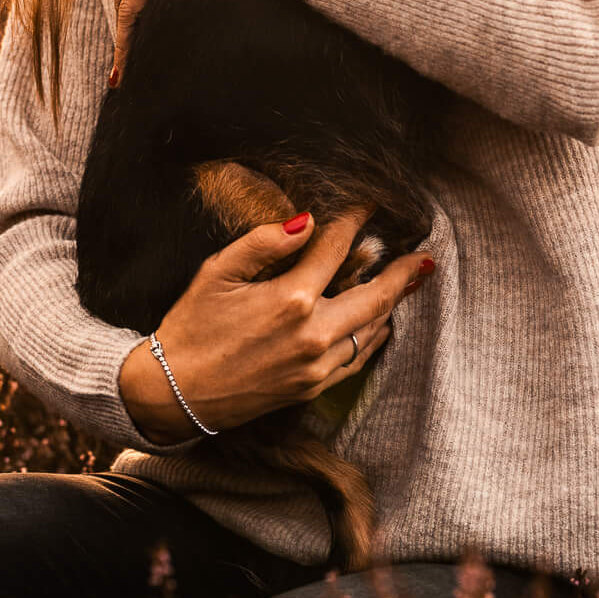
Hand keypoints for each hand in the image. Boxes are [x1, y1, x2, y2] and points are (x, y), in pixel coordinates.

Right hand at [117, 207, 434, 441]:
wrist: (175, 395)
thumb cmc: (191, 328)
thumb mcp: (218, 272)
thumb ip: (265, 242)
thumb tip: (306, 222)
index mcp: (291, 299)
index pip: (337, 247)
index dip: (356, 219)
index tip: (370, 203)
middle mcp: (313, 334)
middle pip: (376, 296)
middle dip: (402, 273)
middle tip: (423, 257)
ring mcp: (317, 365)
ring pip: (371, 328)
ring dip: (392, 304)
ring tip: (409, 284)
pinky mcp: (312, 387)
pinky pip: (358, 358)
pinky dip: (374, 336)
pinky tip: (380, 323)